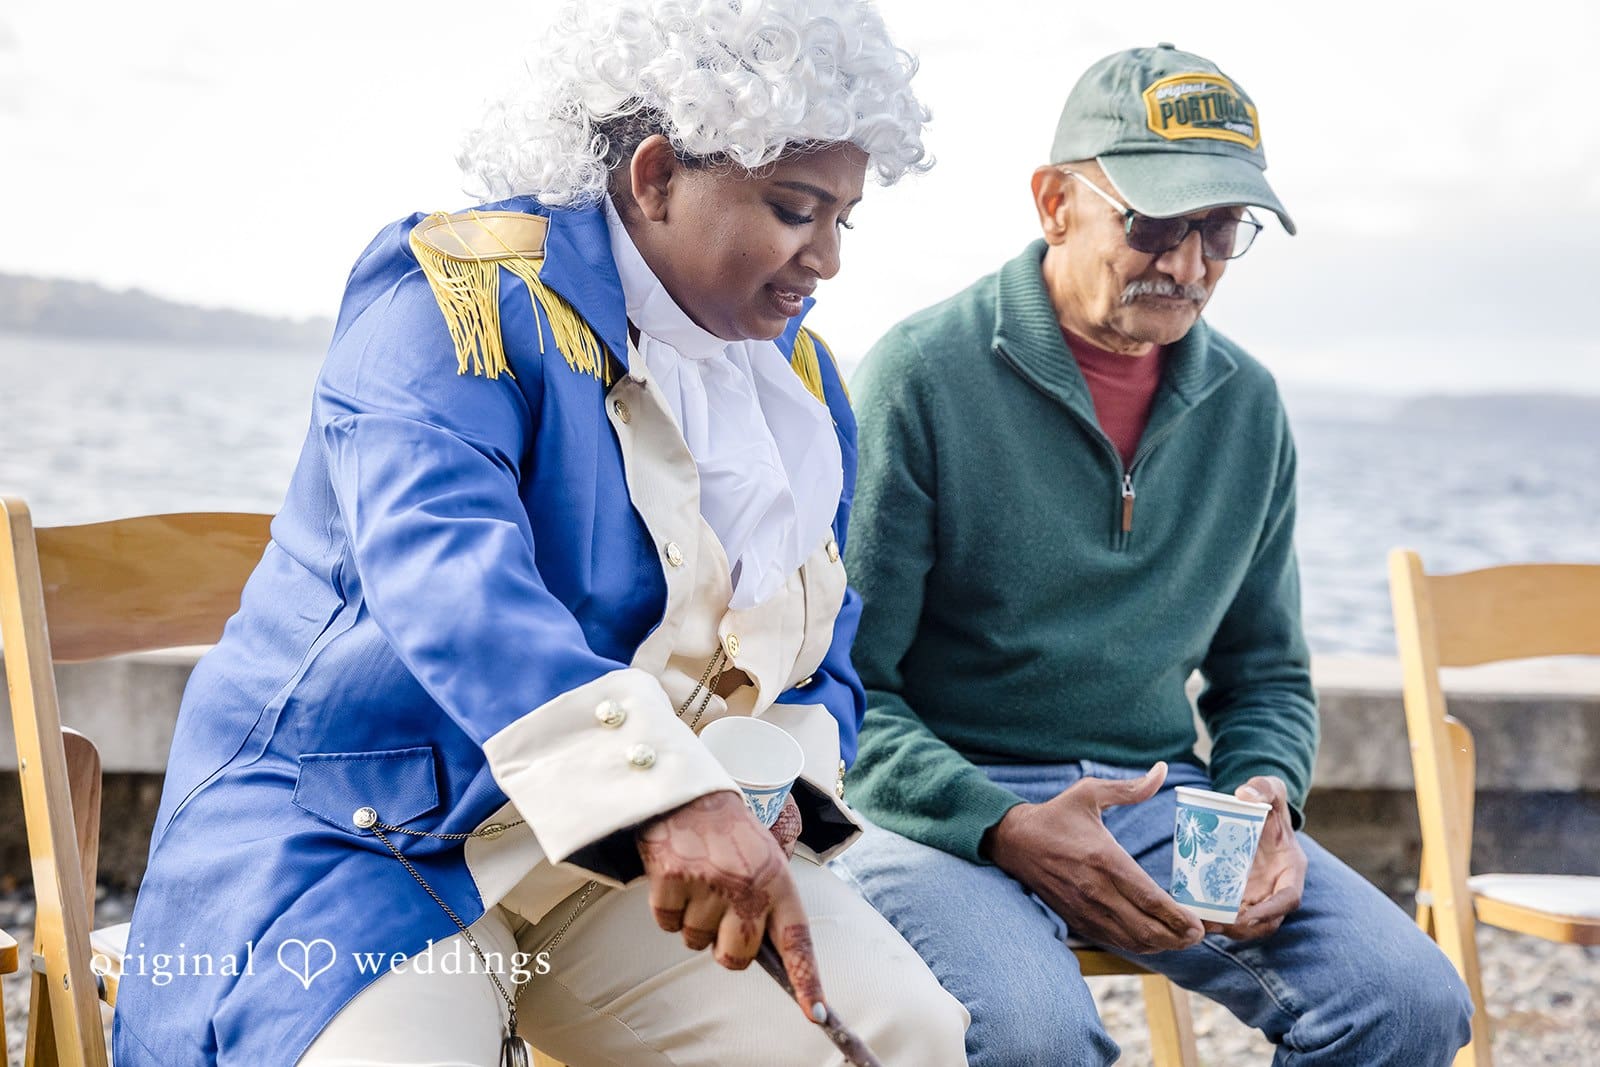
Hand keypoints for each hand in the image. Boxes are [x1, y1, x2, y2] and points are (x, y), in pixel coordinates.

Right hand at [637, 791, 825, 1020]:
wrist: (689, 792)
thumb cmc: (730, 834)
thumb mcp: (766, 860)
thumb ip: (769, 904)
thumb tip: (764, 957)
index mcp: (777, 882)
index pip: (798, 942)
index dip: (807, 982)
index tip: (816, 1014)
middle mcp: (747, 887)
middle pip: (736, 957)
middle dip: (724, 947)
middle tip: (720, 911)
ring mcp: (709, 884)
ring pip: (696, 942)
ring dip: (693, 921)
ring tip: (699, 881)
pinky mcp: (673, 880)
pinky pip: (667, 924)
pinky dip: (667, 909)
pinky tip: (676, 877)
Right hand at [984, 762, 1203, 953]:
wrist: (1014, 841)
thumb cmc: (1056, 815)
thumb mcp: (1090, 792)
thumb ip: (1131, 788)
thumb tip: (1162, 771)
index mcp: (1104, 859)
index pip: (1150, 898)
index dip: (1179, 917)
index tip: (1200, 922)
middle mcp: (1096, 890)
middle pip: (1146, 928)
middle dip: (1178, 937)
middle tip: (1200, 932)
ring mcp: (1086, 909)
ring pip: (1132, 941)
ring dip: (1162, 945)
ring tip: (1182, 938)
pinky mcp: (1077, 919)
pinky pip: (1114, 941)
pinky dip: (1139, 945)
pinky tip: (1154, 938)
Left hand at [1204, 775, 1305, 940]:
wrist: (1254, 809)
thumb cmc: (1265, 800)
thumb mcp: (1269, 788)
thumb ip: (1262, 788)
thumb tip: (1243, 795)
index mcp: (1292, 868)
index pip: (1289, 898)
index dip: (1270, 911)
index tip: (1247, 916)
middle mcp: (1277, 887)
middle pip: (1266, 921)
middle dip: (1242, 928)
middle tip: (1213, 924)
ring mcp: (1259, 894)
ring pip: (1248, 924)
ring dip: (1225, 928)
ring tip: (1199, 923)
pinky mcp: (1240, 894)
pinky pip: (1230, 914)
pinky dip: (1215, 918)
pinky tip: (1192, 914)